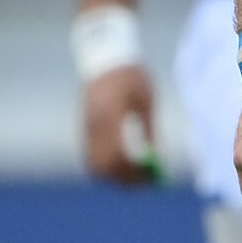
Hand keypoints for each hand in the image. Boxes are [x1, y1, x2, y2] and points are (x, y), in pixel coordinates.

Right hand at [82, 65, 156, 185]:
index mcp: (111, 115)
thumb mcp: (146, 101)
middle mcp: (94, 126)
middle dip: (124, 178)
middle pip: (105, 165)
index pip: (119, 155)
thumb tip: (158, 159)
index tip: (151, 177)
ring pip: (95, 165)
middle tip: (144, 183)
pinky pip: (91, 156)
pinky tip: (123, 163)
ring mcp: (86, 128)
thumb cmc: (132, 76)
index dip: (134, 170)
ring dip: (114, 174)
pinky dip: (106, 165)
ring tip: (136, 173)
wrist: (105, 58)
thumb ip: (150, 130)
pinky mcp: (84, 129)